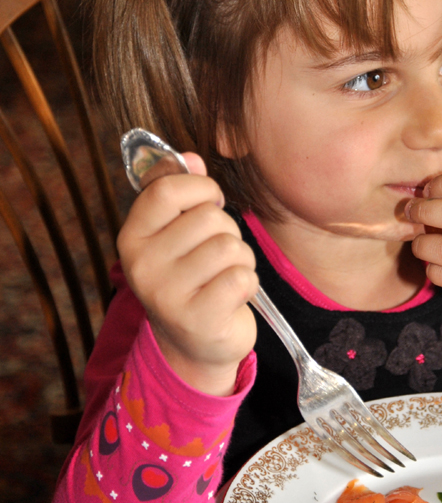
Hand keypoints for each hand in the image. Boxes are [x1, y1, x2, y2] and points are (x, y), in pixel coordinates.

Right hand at [117, 154, 257, 394]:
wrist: (194, 345)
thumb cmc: (191, 278)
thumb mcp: (177, 234)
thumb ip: (182, 191)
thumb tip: (191, 156)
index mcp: (132, 238)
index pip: (166, 189)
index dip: (200, 188)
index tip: (210, 202)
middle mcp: (142, 266)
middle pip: (208, 217)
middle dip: (227, 231)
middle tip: (216, 256)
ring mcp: (167, 295)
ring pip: (229, 246)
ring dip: (241, 259)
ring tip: (225, 276)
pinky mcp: (199, 319)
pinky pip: (242, 277)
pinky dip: (248, 284)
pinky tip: (232, 297)